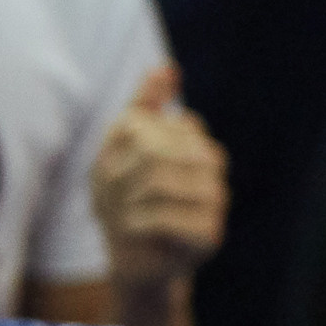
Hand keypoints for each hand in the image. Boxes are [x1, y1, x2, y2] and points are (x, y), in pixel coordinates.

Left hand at [91, 65, 227, 296]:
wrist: (131, 256)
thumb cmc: (126, 198)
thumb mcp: (122, 146)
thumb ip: (145, 106)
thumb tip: (167, 69)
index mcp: (194, 139)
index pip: (156, 122)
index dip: (125, 142)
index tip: (112, 161)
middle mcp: (212, 164)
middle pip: (156, 150)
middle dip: (121, 173)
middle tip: (109, 194)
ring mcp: (216, 199)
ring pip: (160, 182)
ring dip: (125, 199)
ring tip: (119, 212)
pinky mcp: (210, 233)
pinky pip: (167, 217)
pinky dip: (137, 223)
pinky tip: (131, 230)